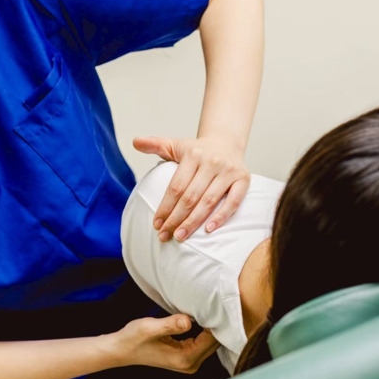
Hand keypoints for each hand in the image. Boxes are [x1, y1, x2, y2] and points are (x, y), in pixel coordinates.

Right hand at [109, 314, 219, 372]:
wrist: (121, 350)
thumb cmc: (133, 338)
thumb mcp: (150, 328)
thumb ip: (171, 324)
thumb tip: (188, 320)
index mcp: (184, 358)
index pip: (211, 340)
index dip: (215, 322)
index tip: (216, 305)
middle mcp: (190, 364)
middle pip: (214, 343)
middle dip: (216, 325)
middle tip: (215, 303)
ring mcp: (188, 363)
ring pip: (210, 343)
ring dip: (210, 328)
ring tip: (209, 309)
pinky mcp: (185, 357)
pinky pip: (202, 343)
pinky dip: (204, 331)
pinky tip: (202, 318)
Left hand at [132, 135, 249, 241]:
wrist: (226, 143)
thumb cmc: (196, 150)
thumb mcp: (174, 145)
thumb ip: (154, 144)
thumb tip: (134, 141)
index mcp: (193, 154)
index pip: (176, 186)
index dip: (165, 207)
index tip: (156, 224)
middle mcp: (211, 162)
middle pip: (190, 197)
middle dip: (176, 219)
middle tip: (165, 236)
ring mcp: (228, 171)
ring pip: (208, 201)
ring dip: (193, 222)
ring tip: (180, 236)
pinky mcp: (243, 179)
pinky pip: (233, 201)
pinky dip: (221, 216)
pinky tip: (208, 230)